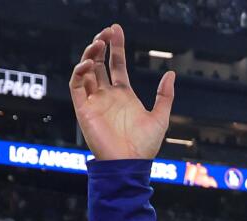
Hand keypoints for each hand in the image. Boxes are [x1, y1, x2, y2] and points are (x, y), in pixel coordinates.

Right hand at [70, 24, 174, 160]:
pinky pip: (76, 86)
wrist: (130, 164)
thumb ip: (165, 95)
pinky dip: (79, 73)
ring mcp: (94, 101)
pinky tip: (88, 64)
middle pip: (99, 64)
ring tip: (97, 43)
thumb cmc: (145, 146)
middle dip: (100, 45)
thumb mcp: (161, 117)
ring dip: (89, 55)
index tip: (115, 29)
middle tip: (105, 32)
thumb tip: (171, 73)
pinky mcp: (84, 110)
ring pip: (86, 71)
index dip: (116, 47)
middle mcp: (107, 95)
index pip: (116, 65)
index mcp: (124, 95)